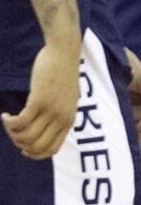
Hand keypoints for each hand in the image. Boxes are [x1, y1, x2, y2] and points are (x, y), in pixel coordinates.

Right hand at [1, 41, 80, 158]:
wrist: (64, 51)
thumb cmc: (63, 73)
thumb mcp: (66, 98)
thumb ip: (59, 114)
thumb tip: (43, 130)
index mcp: (69, 119)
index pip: (52, 149)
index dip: (34, 154)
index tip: (23, 147)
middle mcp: (62, 118)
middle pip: (36, 147)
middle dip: (20, 144)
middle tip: (13, 131)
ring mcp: (52, 109)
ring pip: (26, 137)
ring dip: (12, 132)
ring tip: (9, 121)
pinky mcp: (40, 100)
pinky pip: (20, 122)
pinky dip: (8, 122)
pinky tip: (5, 115)